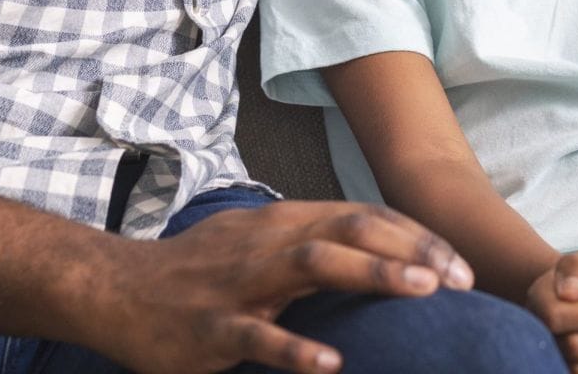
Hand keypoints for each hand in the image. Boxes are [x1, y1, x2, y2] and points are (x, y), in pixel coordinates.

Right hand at [83, 200, 473, 373]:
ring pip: (314, 264)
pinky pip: (258, 335)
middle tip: (461, 278)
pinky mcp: (213, 326)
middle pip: (351, 230)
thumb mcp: (261, 245)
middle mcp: (269, 241)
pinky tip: (332, 362)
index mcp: (285, 222)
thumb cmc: (199, 271)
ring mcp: (241, 282)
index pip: (364, 216)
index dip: (416, 236)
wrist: (115, 289)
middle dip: (412, 249)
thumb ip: (313, 244)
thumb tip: (379, 253)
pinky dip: (296, 347)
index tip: (462, 265)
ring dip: (372, 274)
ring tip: (422, 292)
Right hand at [524, 250, 577, 373]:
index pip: (559, 317)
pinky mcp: (569, 370)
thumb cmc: (576, 279)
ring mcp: (555, 357)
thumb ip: (575, 270)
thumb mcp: (576, 263)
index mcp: (539, 303)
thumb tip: (571, 290)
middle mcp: (542, 335)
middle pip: (576, 347)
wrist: (569, 298)